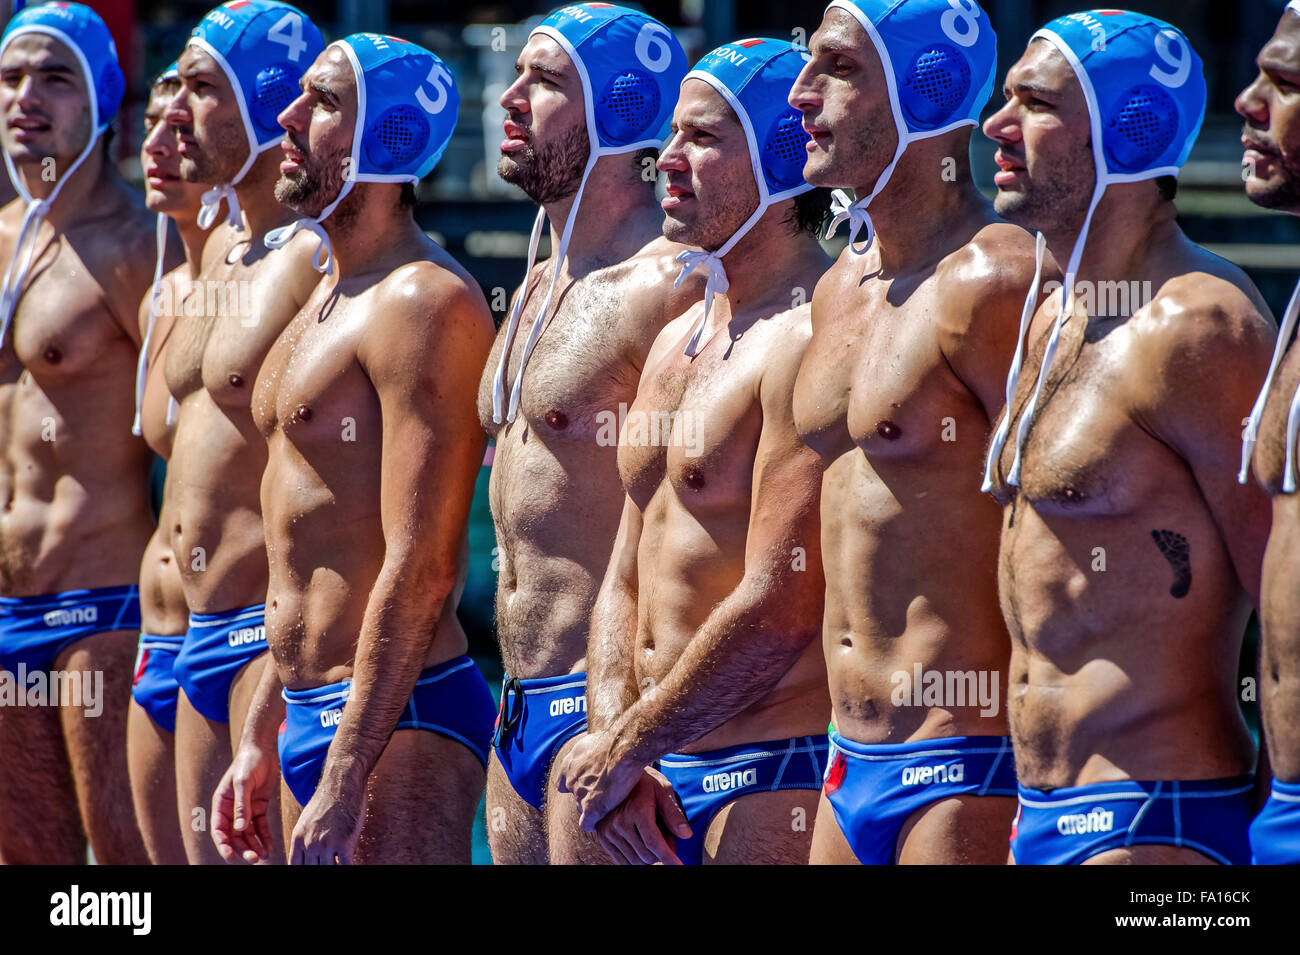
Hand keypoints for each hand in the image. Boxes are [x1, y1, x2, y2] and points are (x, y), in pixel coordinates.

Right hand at [211, 742, 276, 863]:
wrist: (263, 749)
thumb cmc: (248, 762)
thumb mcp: (243, 782)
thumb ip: (241, 805)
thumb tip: (240, 828)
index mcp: (221, 805)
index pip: (219, 830)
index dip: (224, 845)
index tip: (231, 857)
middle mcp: (231, 810)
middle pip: (235, 836)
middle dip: (243, 848)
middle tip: (254, 858)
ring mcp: (245, 810)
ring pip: (248, 834)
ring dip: (254, 846)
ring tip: (264, 856)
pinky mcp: (259, 808)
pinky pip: (260, 827)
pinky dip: (265, 837)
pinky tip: (270, 847)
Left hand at [289, 777, 363, 864]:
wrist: (342, 782)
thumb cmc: (328, 799)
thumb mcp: (307, 819)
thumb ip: (306, 838)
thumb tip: (309, 855)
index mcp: (298, 838)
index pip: (295, 867)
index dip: (305, 870)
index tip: (315, 866)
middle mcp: (310, 843)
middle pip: (312, 869)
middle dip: (321, 867)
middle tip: (328, 863)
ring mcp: (327, 844)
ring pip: (328, 869)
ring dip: (334, 866)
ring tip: (340, 862)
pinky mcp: (344, 843)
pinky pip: (345, 865)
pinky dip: (348, 866)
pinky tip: (349, 862)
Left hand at [555, 729, 645, 829]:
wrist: (624, 747)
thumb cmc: (617, 739)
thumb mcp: (596, 739)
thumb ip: (592, 749)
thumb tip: (599, 750)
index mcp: (571, 761)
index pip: (563, 779)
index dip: (574, 782)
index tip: (586, 783)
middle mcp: (571, 778)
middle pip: (573, 793)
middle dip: (585, 794)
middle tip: (602, 793)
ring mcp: (580, 793)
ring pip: (581, 807)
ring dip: (592, 807)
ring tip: (608, 807)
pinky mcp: (591, 808)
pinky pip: (587, 822)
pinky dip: (593, 823)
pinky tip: (602, 822)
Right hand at [595, 767, 691, 864]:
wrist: (616, 774)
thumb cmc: (644, 781)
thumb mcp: (663, 790)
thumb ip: (674, 813)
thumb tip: (686, 835)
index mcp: (636, 810)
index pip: (654, 843)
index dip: (668, 857)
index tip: (679, 865)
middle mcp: (619, 822)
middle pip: (646, 855)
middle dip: (661, 853)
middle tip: (668, 838)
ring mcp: (608, 830)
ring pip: (634, 860)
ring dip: (648, 856)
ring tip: (653, 837)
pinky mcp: (602, 836)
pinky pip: (621, 860)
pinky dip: (635, 858)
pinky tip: (642, 844)